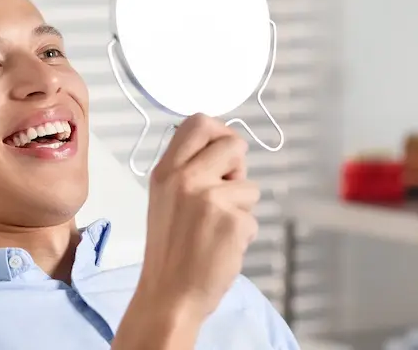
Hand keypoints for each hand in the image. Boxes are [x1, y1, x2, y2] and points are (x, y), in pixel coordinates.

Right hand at [137, 113, 259, 322]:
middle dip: (237, 168)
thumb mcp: (165, 199)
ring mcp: (210, 198)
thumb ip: (188, 171)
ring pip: (249, 185)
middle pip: (233, 144)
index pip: (198, 123)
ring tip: (216, 229)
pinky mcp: (233, 221)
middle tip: (225, 193)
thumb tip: (224, 151)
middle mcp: (186, 178)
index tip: (223, 150)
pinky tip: (222, 247)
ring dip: (241, 207)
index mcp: (166, 171)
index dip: (219, 132)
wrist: (170, 294)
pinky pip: (253, 217)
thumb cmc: (169, 251)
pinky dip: (243, 233)